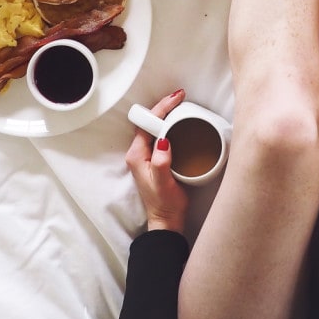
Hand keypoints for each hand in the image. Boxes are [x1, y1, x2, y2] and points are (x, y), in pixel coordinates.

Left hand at [125, 89, 188, 233]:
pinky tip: (181, 124)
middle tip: (181, 97)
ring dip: (167, 115)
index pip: (147, 123)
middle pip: (150, 122)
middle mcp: (139, 153)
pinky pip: (162, 136)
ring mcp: (147, 156)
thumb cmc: (164, 204)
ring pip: (156, 128)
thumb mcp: (163, 183)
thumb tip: (164, 141)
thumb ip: (161, 162)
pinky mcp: (156, 160)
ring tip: (182, 105)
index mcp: (137, 155)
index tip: (176, 99)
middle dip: (164, 107)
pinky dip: (171, 126)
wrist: (167, 220)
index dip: (161, 108)